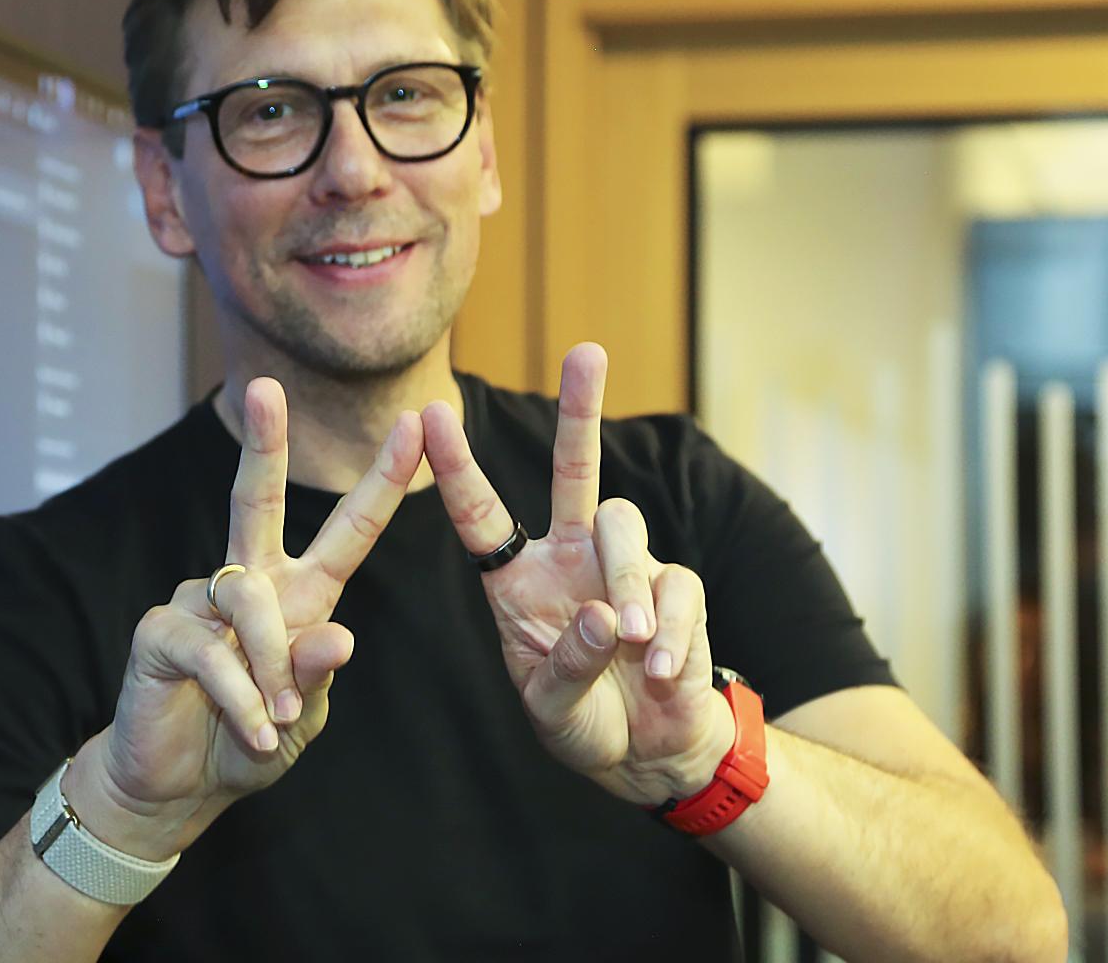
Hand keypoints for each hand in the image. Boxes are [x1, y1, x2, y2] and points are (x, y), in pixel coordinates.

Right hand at [69, 377, 422, 857]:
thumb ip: (317, 679)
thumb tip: (335, 636)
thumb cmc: (249, 742)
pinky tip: (253, 727)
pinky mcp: (160, 631)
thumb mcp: (302, 718)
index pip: (349, 530)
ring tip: (276, 718)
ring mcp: (198, 601)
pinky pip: (211, 650)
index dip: (383, 480)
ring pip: (250, 601)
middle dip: (263, 443)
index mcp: (299, 594)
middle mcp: (249, 583)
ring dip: (271, 665)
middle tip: (264, 387)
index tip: (416, 424)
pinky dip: (239, 694)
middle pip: (256, 499)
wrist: (177, 788)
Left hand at [421, 343, 734, 805]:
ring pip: (624, 525)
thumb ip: (566, 665)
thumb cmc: (583, 722)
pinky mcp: (679, 588)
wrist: (650, 755)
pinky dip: (667, 632)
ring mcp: (627, 567)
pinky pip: (675, 587)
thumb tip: (604, 615)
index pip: (481, 515)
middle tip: (587, 352)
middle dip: (580, 410)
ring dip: (627, 582)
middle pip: (575, 471)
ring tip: (630, 644)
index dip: (455, 467)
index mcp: (518, 580)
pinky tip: (658, 670)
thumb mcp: (550, 709)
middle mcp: (570, 558)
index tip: (428, 415)